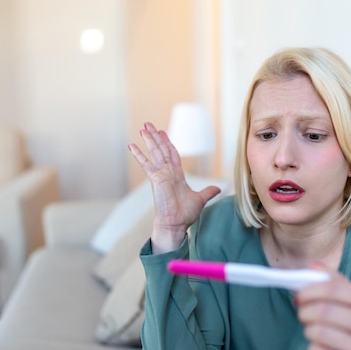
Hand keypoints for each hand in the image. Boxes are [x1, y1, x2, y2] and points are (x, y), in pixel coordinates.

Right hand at [128, 122, 220, 252]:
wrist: (175, 224)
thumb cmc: (185, 214)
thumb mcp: (200, 199)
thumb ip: (208, 192)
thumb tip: (218, 188)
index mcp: (177, 175)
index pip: (172, 154)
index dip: (168, 143)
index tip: (162, 132)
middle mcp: (168, 172)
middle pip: (161, 149)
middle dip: (156, 136)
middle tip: (149, 124)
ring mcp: (161, 175)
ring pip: (155, 152)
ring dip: (149, 140)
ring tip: (143, 128)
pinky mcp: (155, 179)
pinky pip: (146, 164)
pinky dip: (139, 155)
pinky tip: (132, 146)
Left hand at [296, 264, 350, 349]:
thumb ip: (335, 283)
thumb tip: (313, 265)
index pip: (333, 289)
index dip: (309, 291)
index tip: (299, 296)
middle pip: (324, 310)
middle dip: (305, 312)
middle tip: (303, 315)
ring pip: (319, 332)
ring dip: (309, 331)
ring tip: (314, 332)